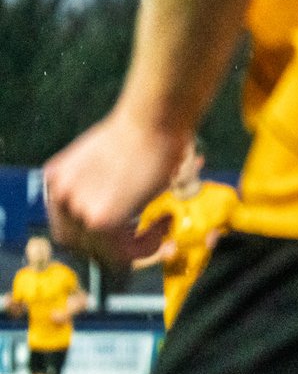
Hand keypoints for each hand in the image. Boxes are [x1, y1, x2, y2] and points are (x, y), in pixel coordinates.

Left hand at [44, 107, 190, 264]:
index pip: (68, 224)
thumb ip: (99, 186)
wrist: (150, 123)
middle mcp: (60, 196)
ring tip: (160, 226)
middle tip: (143, 236)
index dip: (96, 233)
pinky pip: (124, 249)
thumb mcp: (104, 161)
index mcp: (56, 181)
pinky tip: (164, 223)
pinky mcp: (101, 219)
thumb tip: (121, 207)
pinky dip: (147, 244)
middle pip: (80, 244)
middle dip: (113, 246)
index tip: (128, 226)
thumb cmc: (140, 133)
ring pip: (105, 250)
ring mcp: (78, 209)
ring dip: (137, 245)